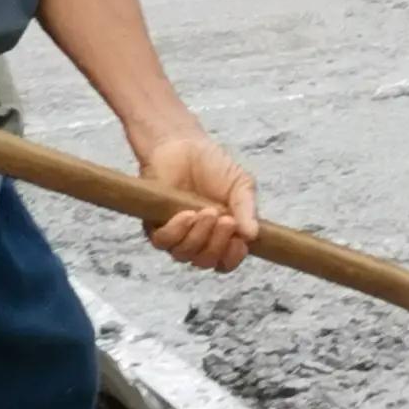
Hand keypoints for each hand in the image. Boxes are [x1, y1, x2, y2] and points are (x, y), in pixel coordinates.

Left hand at [130, 119, 258, 270]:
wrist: (183, 146)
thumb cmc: (214, 166)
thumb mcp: (241, 185)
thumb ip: (247, 209)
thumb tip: (253, 235)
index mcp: (223, 235)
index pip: (226, 261)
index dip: (232, 257)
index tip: (239, 241)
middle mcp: (199, 240)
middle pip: (207, 262)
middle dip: (217, 244)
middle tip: (225, 220)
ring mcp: (177, 235)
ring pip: (185, 255)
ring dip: (198, 237)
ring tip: (206, 211)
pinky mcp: (155, 227)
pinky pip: (163, 242)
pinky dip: (177, 231)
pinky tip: (187, 214)